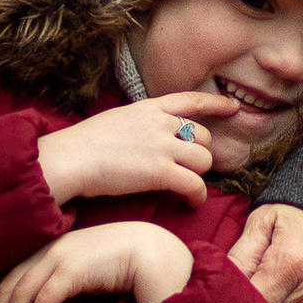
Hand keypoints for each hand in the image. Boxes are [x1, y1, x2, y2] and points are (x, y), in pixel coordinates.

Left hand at [0, 219, 193, 302]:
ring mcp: (61, 256)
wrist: (158, 253)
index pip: (14, 275)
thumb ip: (74, 288)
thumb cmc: (131, 267)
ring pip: (21, 292)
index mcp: (54, 247)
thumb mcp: (92, 275)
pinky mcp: (73, 269)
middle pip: (9, 283)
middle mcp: (52, 248)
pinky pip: (43, 299)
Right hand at [38, 90, 235, 208]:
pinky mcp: (161, 172)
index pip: (190, 100)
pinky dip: (197, 196)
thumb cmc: (83, 144)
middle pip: (202, 137)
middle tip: (191, 169)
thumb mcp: (116, 120)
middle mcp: (161, 124)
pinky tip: (190, 203)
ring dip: (200, 175)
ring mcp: (163, 147)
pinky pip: (195, 184)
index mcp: (149, 108)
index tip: (232, 107)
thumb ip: (139, 124)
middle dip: (201, 154)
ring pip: (204, 160)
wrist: (70, 158)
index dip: (216, 104)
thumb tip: (149, 137)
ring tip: (189, 188)